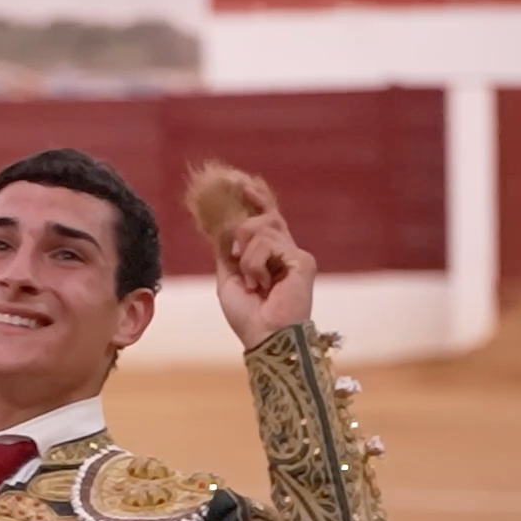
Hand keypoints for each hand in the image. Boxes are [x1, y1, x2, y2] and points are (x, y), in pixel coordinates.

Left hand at [215, 183, 315, 350]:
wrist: (264, 337)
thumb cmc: (248, 317)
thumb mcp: (229, 278)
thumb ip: (227, 253)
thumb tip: (219, 227)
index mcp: (272, 256)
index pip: (268, 218)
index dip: (257, 199)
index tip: (242, 183)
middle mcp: (288, 251)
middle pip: (266, 216)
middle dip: (245, 224)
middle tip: (235, 254)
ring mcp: (296, 254)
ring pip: (262, 227)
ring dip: (246, 255)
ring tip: (252, 282)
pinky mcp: (302, 260)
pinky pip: (267, 243)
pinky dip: (255, 263)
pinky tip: (262, 284)